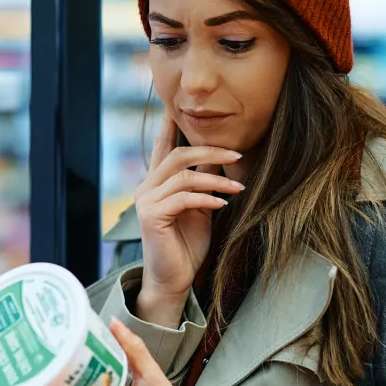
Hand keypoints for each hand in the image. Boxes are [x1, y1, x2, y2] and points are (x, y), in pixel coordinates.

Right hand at [134, 118, 242, 326]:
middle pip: (178, 155)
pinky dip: (206, 198)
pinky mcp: (151, 217)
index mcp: (156, 183)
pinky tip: (223, 203)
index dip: (172, 125)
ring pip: (183, 175)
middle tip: (238, 152)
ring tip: (239, 187)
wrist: (173, 279)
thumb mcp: (200, 207)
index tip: (180, 106)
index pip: (164, 147)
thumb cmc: (187, 245)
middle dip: (210, 150)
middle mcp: (146, 188)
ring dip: (216, 178)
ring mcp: (146, 202)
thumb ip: (204, 183)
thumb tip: (220, 157)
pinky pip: (183, 198)